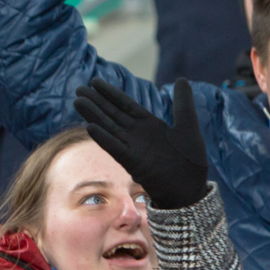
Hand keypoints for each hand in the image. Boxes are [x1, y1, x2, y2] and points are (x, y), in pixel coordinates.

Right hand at [74, 77, 207, 209]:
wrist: (190, 190)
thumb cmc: (191, 161)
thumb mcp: (188, 126)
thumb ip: (183, 103)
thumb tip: (182, 79)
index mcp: (148, 124)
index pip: (125, 104)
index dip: (110, 93)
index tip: (94, 81)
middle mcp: (136, 134)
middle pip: (111, 114)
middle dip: (96, 101)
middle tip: (78, 89)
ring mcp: (132, 148)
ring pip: (108, 128)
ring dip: (93, 115)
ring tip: (78, 102)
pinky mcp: (132, 163)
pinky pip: (115, 148)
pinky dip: (103, 138)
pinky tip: (90, 128)